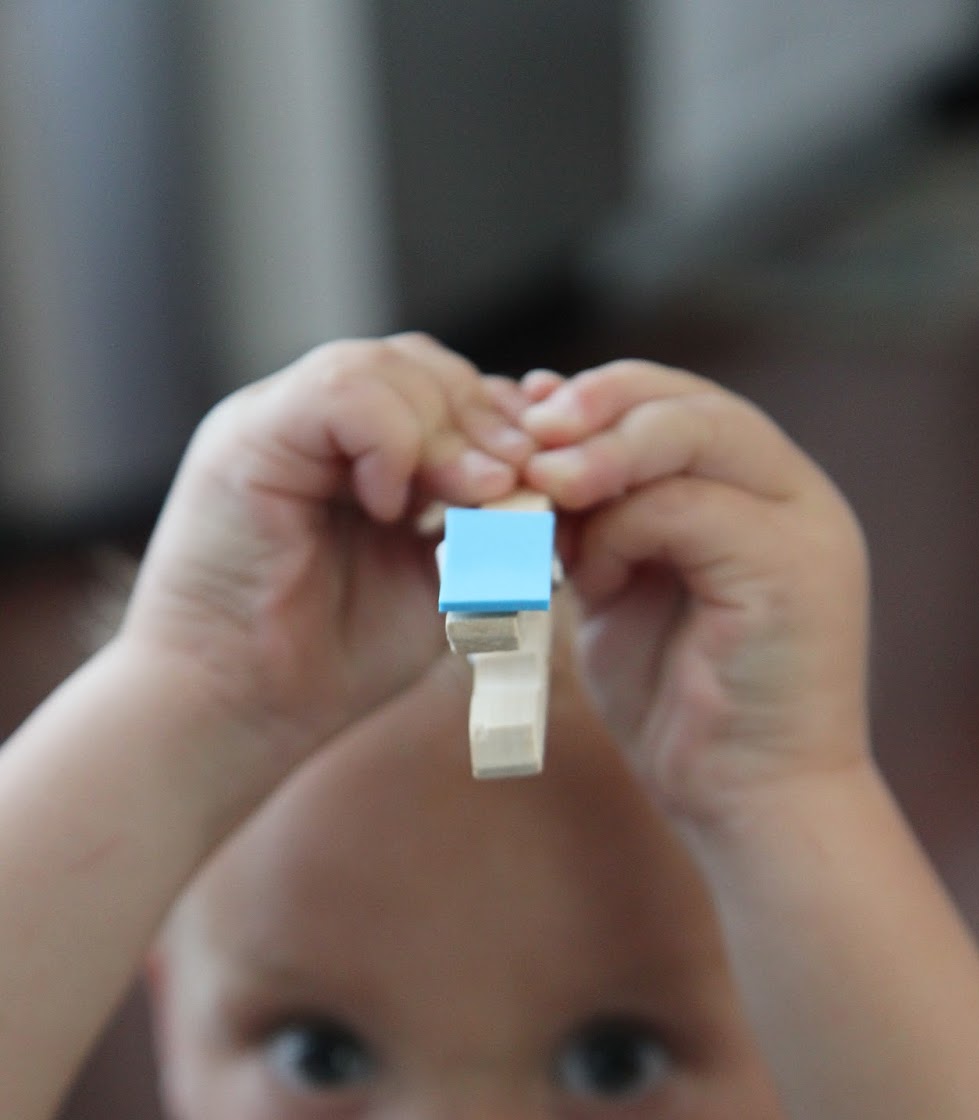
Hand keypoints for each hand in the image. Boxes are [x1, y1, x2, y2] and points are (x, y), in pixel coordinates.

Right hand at [120, 336, 532, 778]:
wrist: (239, 708)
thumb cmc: (332, 662)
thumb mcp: (440, 588)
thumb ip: (489, 533)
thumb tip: (549, 492)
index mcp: (366, 457)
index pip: (454, 394)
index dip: (510, 427)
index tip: (552, 480)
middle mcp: (321, 428)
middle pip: (427, 368)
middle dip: (489, 424)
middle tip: (520, 484)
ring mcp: (283, 424)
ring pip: (387, 366)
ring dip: (449, 431)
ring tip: (472, 495)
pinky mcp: (250, 436)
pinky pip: (344, 391)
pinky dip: (391, 441)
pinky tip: (393, 507)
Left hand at [521, 360, 870, 826]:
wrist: (750, 807)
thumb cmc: (683, 710)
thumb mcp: (624, 592)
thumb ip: (598, 522)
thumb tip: (539, 449)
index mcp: (759, 494)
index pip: (681, 403)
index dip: (601, 397)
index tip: (524, 412)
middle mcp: (794, 497)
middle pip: (693, 401)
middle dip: (601, 404)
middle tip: (528, 429)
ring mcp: (805, 527)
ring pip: (698, 433)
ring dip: (604, 453)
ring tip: (543, 481)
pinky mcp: (797, 568)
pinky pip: (690, 508)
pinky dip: (621, 528)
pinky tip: (588, 575)